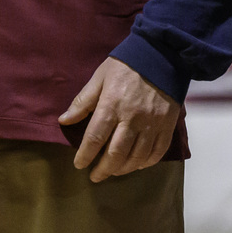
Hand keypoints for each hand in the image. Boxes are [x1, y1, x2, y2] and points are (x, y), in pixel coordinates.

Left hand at [58, 57, 179, 182]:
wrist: (161, 56)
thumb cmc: (125, 66)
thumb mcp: (99, 78)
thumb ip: (82, 101)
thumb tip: (64, 120)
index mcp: (111, 105)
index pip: (95, 137)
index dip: (85, 154)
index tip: (79, 164)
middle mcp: (132, 118)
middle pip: (116, 152)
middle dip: (104, 168)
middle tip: (95, 176)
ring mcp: (152, 124)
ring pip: (137, 156)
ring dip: (123, 168)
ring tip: (113, 171)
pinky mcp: (167, 126)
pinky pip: (157, 152)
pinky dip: (146, 163)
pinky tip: (136, 165)